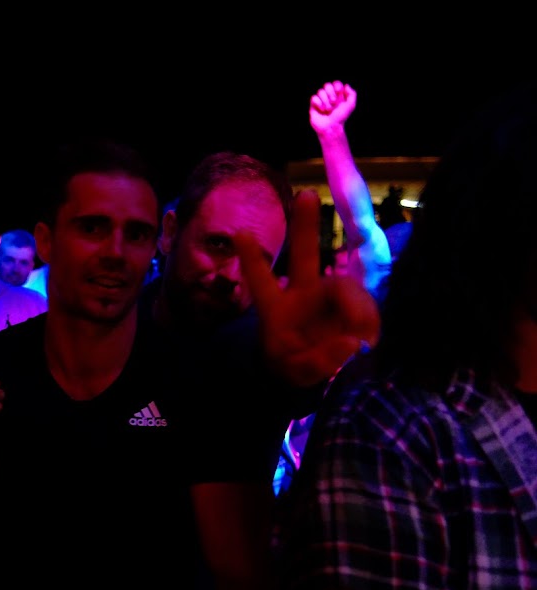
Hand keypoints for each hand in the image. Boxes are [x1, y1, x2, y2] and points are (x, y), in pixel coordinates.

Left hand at [235, 189, 379, 386]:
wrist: (312, 374)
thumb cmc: (292, 367)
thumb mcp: (296, 372)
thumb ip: (318, 361)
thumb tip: (350, 342)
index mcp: (276, 309)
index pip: (262, 281)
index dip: (252, 259)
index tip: (240, 234)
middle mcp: (301, 295)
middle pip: (303, 256)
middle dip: (304, 226)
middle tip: (306, 195)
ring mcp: (327, 297)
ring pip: (346, 287)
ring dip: (357, 308)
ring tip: (361, 338)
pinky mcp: (352, 306)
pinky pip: (366, 304)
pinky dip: (370, 319)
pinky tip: (368, 339)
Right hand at [309, 80, 355, 135]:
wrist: (331, 127)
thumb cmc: (341, 117)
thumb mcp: (351, 105)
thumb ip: (352, 94)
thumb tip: (345, 85)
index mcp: (338, 95)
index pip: (336, 83)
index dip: (337, 86)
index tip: (339, 92)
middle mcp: (329, 96)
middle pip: (327, 85)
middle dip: (331, 93)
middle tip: (334, 102)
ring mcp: (321, 101)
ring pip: (320, 91)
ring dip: (325, 100)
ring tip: (328, 109)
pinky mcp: (313, 105)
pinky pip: (313, 98)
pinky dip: (318, 103)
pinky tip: (322, 110)